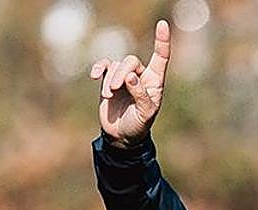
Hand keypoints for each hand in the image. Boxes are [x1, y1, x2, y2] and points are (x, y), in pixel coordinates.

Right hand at [89, 19, 170, 147]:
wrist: (121, 136)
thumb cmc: (138, 126)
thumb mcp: (144, 114)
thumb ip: (140, 95)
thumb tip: (130, 77)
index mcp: (155, 82)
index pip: (160, 57)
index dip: (162, 41)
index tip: (163, 24)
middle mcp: (141, 76)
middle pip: (131, 61)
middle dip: (121, 73)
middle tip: (115, 89)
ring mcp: (124, 77)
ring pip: (116, 65)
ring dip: (110, 78)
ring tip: (109, 94)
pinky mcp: (109, 79)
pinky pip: (104, 66)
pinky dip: (99, 69)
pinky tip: (95, 76)